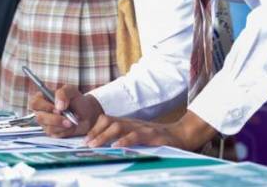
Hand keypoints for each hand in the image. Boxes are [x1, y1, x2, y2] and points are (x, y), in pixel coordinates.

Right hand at [29, 85, 102, 137]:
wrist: (87, 113)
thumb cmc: (77, 100)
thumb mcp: (71, 91)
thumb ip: (63, 93)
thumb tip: (58, 106)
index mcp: (42, 98)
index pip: (35, 103)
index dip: (44, 107)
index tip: (58, 109)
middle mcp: (42, 111)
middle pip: (39, 117)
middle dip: (55, 119)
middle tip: (68, 119)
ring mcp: (46, 123)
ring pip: (48, 127)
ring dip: (62, 125)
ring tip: (72, 121)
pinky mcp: (52, 132)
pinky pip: (55, 134)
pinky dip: (65, 131)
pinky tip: (70, 126)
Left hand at [85, 111, 215, 150]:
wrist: (182, 134)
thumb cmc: (157, 138)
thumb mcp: (137, 135)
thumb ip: (124, 137)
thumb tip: (104, 146)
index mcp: (127, 122)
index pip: (105, 120)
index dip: (94, 128)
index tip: (84, 140)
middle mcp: (132, 123)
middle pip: (108, 121)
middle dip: (95, 133)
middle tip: (86, 145)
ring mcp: (142, 127)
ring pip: (118, 127)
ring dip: (104, 136)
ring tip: (95, 145)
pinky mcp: (152, 135)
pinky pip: (136, 136)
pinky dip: (125, 141)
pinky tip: (117, 146)